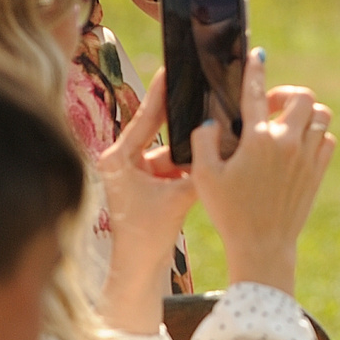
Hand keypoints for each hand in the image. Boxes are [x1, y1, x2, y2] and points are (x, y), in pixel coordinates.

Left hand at [95, 72, 198, 331]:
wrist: (138, 270)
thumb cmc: (148, 235)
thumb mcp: (178, 197)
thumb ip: (199, 169)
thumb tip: (220, 142)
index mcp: (118, 159)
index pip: (144, 118)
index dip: (162, 93)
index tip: (174, 69)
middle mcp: (121, 161)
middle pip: (156, 130)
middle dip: (180, 116)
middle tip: (200, 88)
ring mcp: (132, 173)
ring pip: (167, 149)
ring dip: (189, 145)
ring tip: (213, 126)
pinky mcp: (144, 184)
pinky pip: (170, 165)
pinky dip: (187, 162)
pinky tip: (209, 152)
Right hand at [191, 53, 334, 296]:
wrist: (262, 246)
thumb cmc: (229, 213)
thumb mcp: (204, 177)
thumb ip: (204, 142)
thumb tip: (212, 122)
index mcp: (258, 140)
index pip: (256, 94)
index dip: (255, 70)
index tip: (257, 55)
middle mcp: (288, 143)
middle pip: (303, 97)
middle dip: (287, 94)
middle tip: (270, 107)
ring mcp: (307, 157)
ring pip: (321, 116)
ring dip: (305, 114)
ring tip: (285, 125)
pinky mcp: (318, 172)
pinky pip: (328, 139)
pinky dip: (318, 135)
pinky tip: (299, 145)